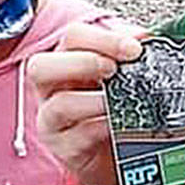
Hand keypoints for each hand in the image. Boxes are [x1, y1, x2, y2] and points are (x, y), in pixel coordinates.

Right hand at [27, 21, 142, 184]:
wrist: (121, 150)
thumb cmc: (116, 104)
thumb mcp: (123, 73)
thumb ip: (129, 52)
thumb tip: (143, 35)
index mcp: (67, 59)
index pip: (72, 37)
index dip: (103, 39)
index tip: (134, 48)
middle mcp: (51, 87)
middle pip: (41, 66)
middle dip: (82, 64)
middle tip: (114, 69)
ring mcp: (53, 120)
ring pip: (58, 105)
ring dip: (92, 100)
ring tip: (118, 100)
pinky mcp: (64, 149)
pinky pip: (78, 137)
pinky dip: (101, 128)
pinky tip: (119, 124)